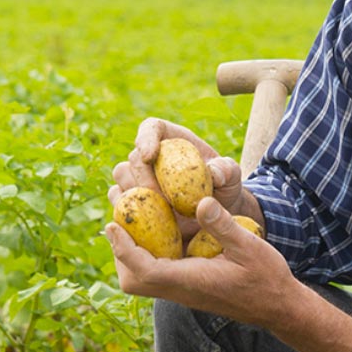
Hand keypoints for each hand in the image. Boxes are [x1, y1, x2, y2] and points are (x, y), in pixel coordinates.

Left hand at [105, 196, 299, 327]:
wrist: (277, 306)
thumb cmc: (267, 277)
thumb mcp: (250, 245)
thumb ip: (223, 225)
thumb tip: (200, 201)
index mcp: (192, 281)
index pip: (145, 271)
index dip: (124, 249)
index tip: (112, 225)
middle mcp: (182, 290)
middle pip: (134, 282)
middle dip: (120, 254)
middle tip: (119, 222)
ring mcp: (184, 291)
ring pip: (143, 281)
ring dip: (131, 255)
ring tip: (133, 224)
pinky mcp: (189, 288)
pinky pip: (157, 275)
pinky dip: (148, 255)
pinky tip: (159, 232)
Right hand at [108, 117, 245, 237]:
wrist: (216, 211)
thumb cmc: (224, 186)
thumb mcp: (232, 176)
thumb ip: (227, 170)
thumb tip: (215, 173)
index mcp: (171, 139)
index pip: (151, 128)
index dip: (145, 138)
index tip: (149, 156)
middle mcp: (150, 157)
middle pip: (133, 158)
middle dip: (143, 177)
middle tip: (162, 199)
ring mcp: (139, 178)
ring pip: (122, 178)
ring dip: (136, 195)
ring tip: (161, 212)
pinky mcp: (134, 200)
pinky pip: (120, 202)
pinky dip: (130, 211)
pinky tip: (149, 223)